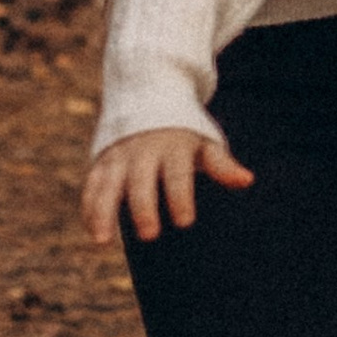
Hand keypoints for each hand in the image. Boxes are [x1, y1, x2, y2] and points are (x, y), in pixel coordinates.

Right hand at [81, 129, 255, 247]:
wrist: (149, 94)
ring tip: (103, 241)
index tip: (185, 222)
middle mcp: (142, 149)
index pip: (176, 173)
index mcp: (172, 145)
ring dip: (103, 211)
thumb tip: (246, 180)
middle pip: (140, 180)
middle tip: (149, 235)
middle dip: (143, 206)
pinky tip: (94, 233)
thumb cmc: (185, 131)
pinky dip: (89, 208)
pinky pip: (92, 185)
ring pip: (107, 183)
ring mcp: (118, 155)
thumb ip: (222, 164)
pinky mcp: (101, 161)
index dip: (180, 196)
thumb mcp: (205, 142)